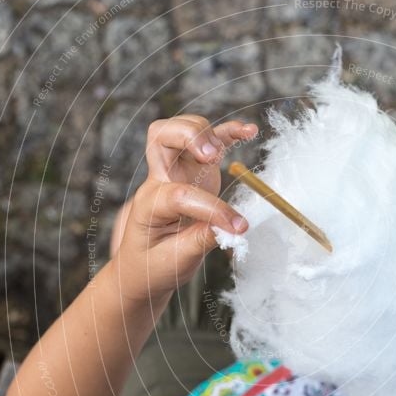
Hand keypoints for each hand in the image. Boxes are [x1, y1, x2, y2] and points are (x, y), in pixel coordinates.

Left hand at [111, 115, 257, 302]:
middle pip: (161, 136)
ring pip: (183, 129)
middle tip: (211, 157)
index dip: (213, 209)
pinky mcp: (196, 171)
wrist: (145, 266)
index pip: (180, 194)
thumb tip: (230, 227)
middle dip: (188, 137)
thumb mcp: (174, 262)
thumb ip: (200, 242)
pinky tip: (249, 131)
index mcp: (149, 205)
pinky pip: (210, 141)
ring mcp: (177, 172)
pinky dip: (229, 133)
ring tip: (220, 154)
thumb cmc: (155, 265)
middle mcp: (159, 181)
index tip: (238, 228)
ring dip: (205, 133)